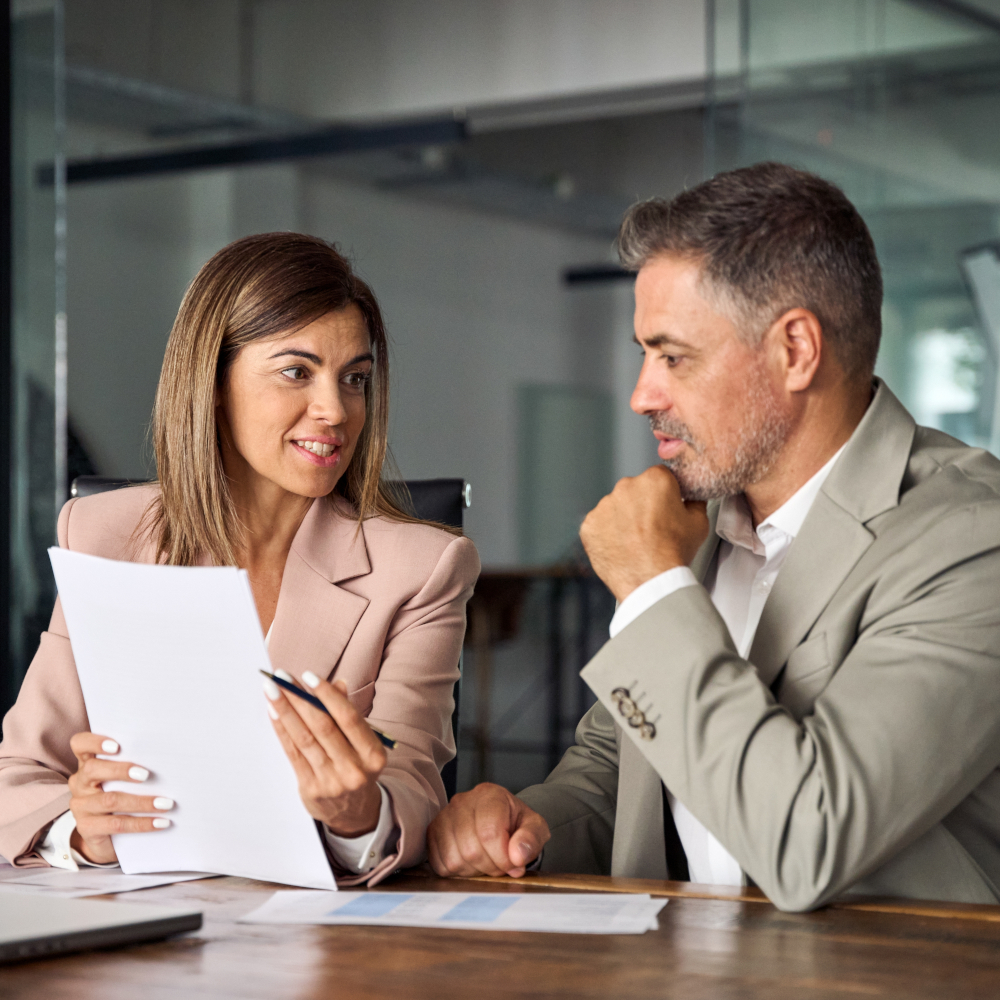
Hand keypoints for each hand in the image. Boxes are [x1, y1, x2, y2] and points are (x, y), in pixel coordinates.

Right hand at [67, 733, 174, 864]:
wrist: (107, 838)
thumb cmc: (123, 798)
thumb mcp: (124, 780)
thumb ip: (136, 766)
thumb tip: (167, 758)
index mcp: (89, 764)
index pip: (80, 744)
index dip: (95, 742)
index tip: (117, 745)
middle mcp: (80, 783)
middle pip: (93, 770)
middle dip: (121, 770)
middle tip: (147, 774)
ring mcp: (81, 807)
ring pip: (110, 800)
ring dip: (142, 802)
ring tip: (166, 803)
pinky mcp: (87, 829)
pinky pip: (116, 824)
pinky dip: (142, 823)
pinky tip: (160, 823)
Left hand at [264, 670, 386, 836]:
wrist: (355, 812)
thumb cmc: (358, 766)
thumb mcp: (364, 743)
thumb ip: (349, 714)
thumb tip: (336, 684)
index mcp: (373, 754)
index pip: (348, 718)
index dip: (327, 695)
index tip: (308, 676)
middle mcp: (354, 769)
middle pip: (323, 727)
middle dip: (299, 698)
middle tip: (282, 677)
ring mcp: (331, 781)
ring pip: (305, 739)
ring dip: (285, 711)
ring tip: (272, 690)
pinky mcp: (311, 789)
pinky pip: (293, 754)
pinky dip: (282, 730)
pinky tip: (273, 713)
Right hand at [427, 782, 549, 877]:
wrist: (500, 820)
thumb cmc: (516, 824)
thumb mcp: (535, 828)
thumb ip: (531, 839)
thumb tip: (517, 856)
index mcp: (490, 795)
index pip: (490, 833)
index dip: (503, 858)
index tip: (514, 864)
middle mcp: (463, 801)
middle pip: (471, 849)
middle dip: (490, 867)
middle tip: (501, 865)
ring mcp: (444, 816)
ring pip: (454, 858)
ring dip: (474, 871)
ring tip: (486, 862)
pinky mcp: (432, 832)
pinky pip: (439, 863)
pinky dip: (457, 871)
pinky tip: (471, 863)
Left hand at [580, 465, 708, 601]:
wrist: (650, 581)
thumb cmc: (673, 553)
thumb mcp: (699, 523)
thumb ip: (695, 502)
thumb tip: (692, 499)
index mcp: (655, 480)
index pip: (659, 477)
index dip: (664, 494)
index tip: (664, 507)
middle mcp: (626, 487)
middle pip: (634, 490)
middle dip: (641, 505)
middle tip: (652, 529)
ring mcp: (605, 505)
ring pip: (615, 507)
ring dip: (623, 519)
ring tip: (636, 541)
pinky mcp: (589, 523)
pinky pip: (599, 524)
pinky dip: (607, 534)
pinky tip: (621, 547)